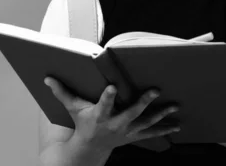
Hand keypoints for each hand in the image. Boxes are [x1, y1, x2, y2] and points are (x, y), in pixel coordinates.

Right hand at [44, 77, 179, 151]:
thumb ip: (61, 92)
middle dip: (143, 103)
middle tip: (155, 90)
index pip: (103, 105)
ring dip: (161, 115)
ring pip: (146, 123)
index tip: (112, 87)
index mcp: (99, 116)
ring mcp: (127, 131)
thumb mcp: (72, 108)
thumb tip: (47, 78)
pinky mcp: (134, 135)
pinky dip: (165, 128)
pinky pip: (152, 132)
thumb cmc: (82, 123)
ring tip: (174, 106)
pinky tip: (178, 125)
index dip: (108, 97)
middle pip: (131, 113)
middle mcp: (115, 124)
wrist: (91, 148)